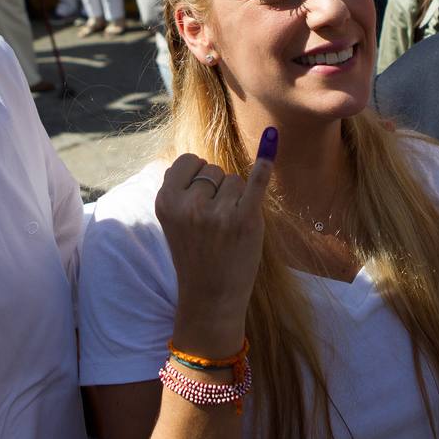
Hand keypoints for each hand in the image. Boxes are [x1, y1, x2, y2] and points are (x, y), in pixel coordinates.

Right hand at [155, 128, 276, 356]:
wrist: (210, 298)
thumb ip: (181, 190)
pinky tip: (272, 140)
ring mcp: (218, 212)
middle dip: (218, 190)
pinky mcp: (245, 220)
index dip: (197, 177)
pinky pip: (256, 182)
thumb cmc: (195, 255)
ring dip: (237, 199)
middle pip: (214, 171)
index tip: (199, 200)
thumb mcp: (174, 221)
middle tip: (213, 225)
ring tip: (227, 229)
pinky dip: (265, 163)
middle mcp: (190, 204)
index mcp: (166, 201)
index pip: (188, 161)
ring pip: (235, 179)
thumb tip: (198, 159)